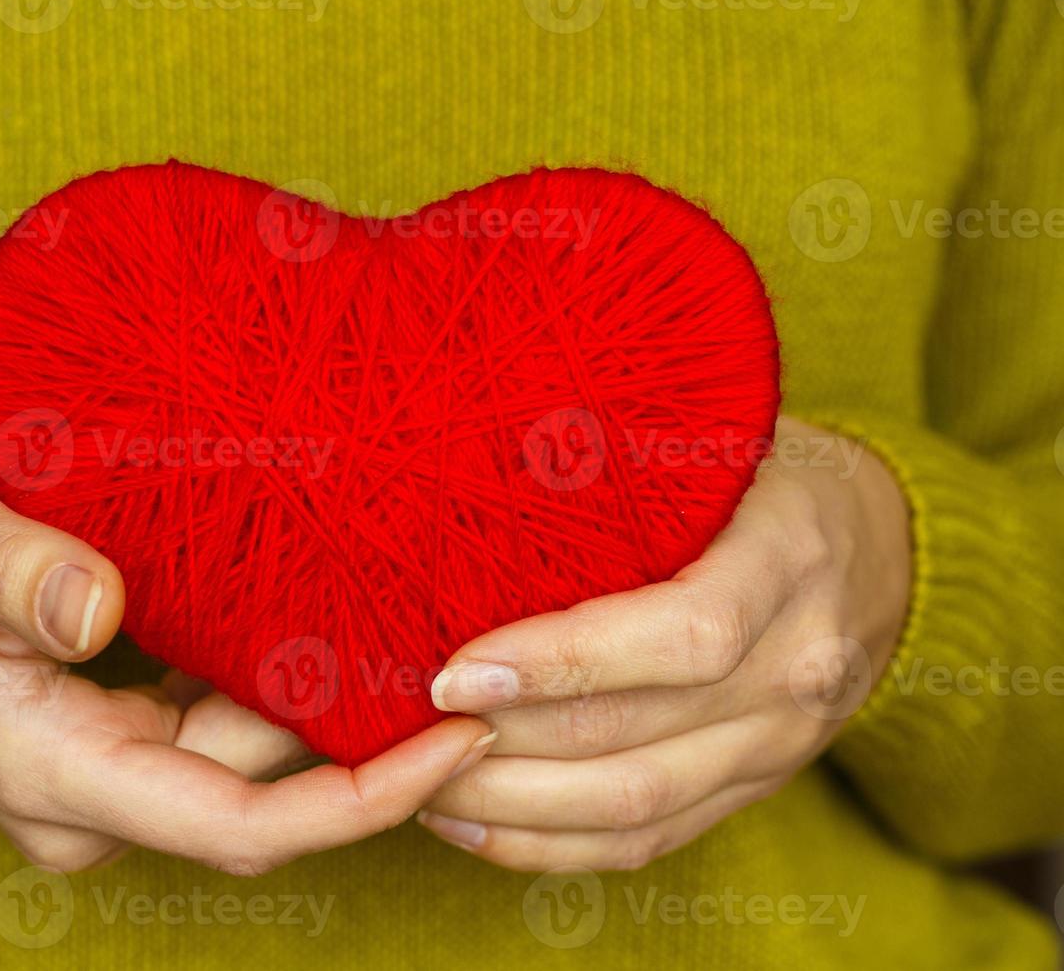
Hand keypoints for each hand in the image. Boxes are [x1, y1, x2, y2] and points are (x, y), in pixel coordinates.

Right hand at [0, 455, 492, 875]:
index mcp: (56, 770)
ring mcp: (97, 777)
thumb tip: (101, 608)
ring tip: (394, 617)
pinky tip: (313, 624)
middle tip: (451, 645)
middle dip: (361, 734)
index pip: (243, 824)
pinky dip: (267, 692)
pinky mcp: (103, 744)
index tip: (459, 741)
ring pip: (242, 759)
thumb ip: (10, 571)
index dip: (365, 798)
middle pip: (263, 791)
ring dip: (315, 704)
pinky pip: (210, 734)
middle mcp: (89, 797)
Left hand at [416, 417, 910, 871]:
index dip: (563, 661)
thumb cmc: (766, 477)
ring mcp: (782, 742)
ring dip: (512, 807)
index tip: (455, 668)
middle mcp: (798, 665)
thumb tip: (471, 467)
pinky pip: (648, 841)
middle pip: (638, 738)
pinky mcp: (754, 786)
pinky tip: (470, 821)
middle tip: (405, 727)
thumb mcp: (720, 442)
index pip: (684, 635)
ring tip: (419, 780)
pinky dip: (550, 845)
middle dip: (504, 743)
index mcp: (789, 558)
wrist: (882, 550)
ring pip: (636, 806)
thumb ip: (627, 460)